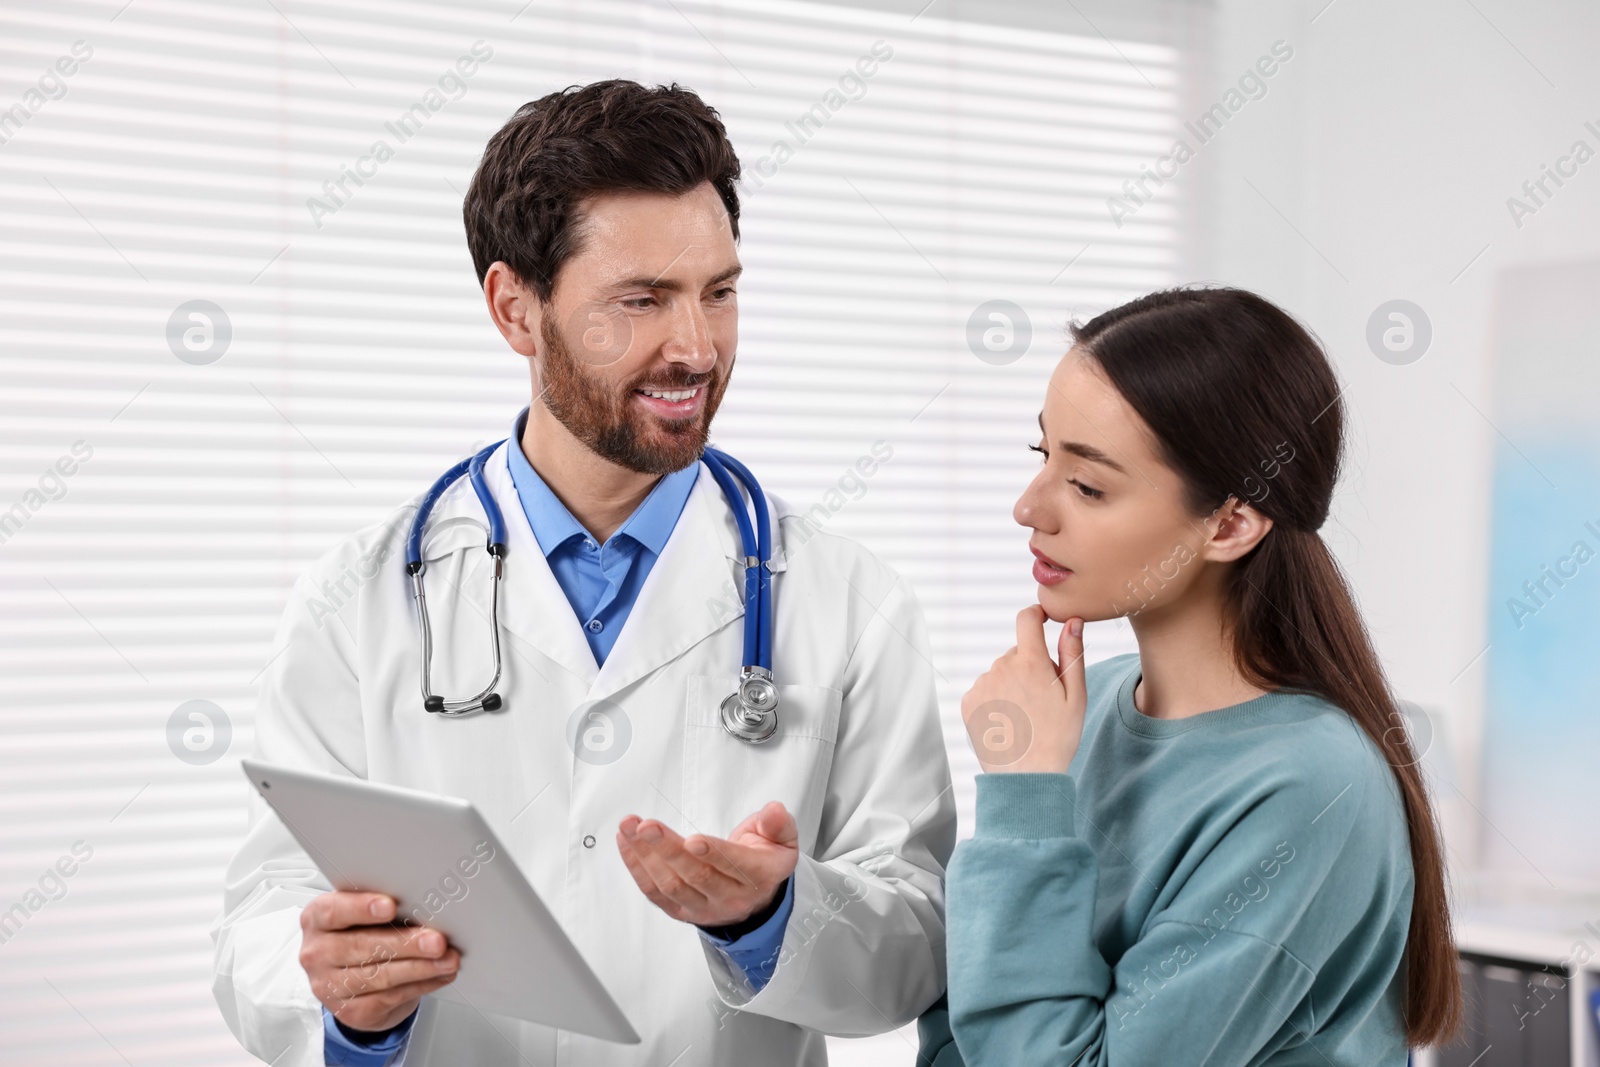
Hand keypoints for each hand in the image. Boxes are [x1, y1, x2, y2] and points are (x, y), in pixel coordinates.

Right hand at [298, 891, 458, 1032]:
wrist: (351, 977)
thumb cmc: (361, 933)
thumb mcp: (362, 913)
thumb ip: (382, 905)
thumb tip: (422, 903)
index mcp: (317, 919)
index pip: (334, 911)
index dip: (362, 908)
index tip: (390, 906)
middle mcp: (317, 953)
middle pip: (362, 947)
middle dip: (405, 943)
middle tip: (436, 940)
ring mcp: (329, 986)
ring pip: (380, 976)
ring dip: (420, 968)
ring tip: (447, 959)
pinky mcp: (350, 1011)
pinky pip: (390, 998)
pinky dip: (420, 985)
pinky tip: (438, 976)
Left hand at [617, 801, 798, 926]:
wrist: (755, 899)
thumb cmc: (763, 861)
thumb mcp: (783, 840)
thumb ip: (778, 824)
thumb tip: (774, 811)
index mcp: (759, 877)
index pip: (735, 865)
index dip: (713, 853)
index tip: (692, 840)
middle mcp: (731, 897)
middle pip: (696, 875)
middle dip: (668, 848)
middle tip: (648, 826)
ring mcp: (703, 907)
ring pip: (671, 884)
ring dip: (646, 855)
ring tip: (630, 828)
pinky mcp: (681, 911)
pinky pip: (654, 892)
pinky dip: (637, 867)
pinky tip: (627, 843)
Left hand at [961, 607, 1086, 773]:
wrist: (1027, 776)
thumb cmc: (1058, 736)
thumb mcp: (1075, 694)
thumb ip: (1072, 653)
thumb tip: (1071, 621)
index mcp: (1030, 662)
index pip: (1027, 619)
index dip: (1036, 615)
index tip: (1044, 620)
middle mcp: (1001, 668)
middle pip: (1018, 652)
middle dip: (1031, 666)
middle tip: (1043, 699)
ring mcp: (982, 685)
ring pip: (1001, 672)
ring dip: (1012, 683)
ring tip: (1025, 715)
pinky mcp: (969, 702)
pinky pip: (986, 689)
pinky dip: (996, 698)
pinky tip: (1008, 720)